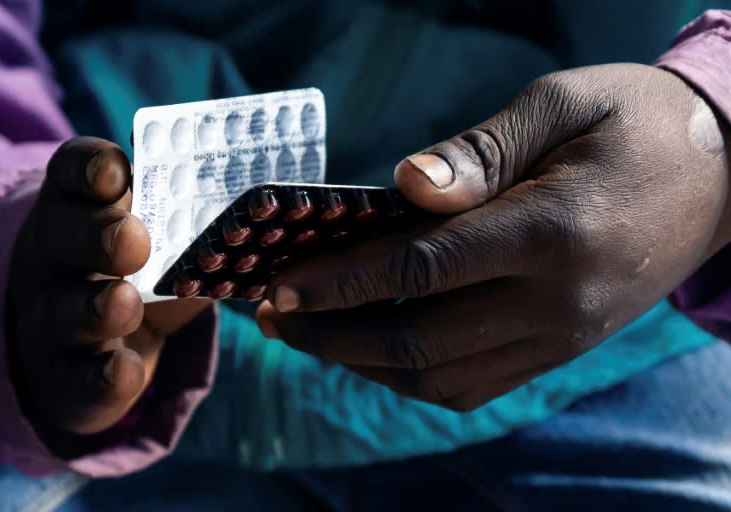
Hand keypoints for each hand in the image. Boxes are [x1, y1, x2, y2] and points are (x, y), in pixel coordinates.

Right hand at [8, 137, 210, 434]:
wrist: (99, 343)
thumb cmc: (148, 269)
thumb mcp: (170, 234)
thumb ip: (199, 212)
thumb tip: (261, 181)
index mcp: (85, 206)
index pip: (76, 173)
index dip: (92, 168)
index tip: (118, 172)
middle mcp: (59, 257)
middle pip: (65, 238)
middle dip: (97, 236)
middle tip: (135, 241)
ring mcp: (55, 319)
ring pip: (65, 311)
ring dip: (96, 308)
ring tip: (126, 305)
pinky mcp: (66, 378)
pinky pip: (77, 380)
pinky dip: (101, 376)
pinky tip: (125, 370)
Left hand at [256, 64, 730, 410]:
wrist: (724, 178)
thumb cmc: (637, 124)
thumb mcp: (563, 105)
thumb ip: (481, 152)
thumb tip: (403, 186)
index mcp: (551, 229)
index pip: (419, 269)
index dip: (338, 282)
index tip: (277, 288)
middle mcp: (555, 300)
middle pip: (419, 340)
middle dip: (332, 334)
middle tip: (271, 319)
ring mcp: (561, 336)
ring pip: (441, 378)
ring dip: (364, 365)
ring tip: (309, 337)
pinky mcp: (562, 349)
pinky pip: (475, 385)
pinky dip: (413, 377)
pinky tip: (375, 350)